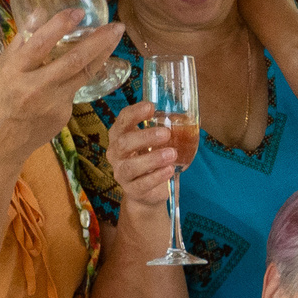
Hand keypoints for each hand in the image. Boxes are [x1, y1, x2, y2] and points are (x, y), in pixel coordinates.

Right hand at [0, 7, 119, 161]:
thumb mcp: (0, 67)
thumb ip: (22, 40)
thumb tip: (40, 11)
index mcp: (14, 71)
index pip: (40, 44)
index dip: (61, 26)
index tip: (79, 11)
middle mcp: (36, 87)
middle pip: (74, 61)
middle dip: (99, 41)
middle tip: (118, 26)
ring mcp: (53, 103)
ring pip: (84, 75)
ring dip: (103, 55)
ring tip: (115, 38)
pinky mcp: (64, 115)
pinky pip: (75, 90)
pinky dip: (80, 77)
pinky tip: (83, 68)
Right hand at [105, 99, 178, 213]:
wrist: (147, 190)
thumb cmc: (149, 158)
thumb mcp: (153, 142)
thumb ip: (162, 130)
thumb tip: (182, 116)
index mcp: (119, 136)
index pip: (122, 121)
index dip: (134, 113)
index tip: (151, 107)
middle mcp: (115, 154)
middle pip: (124, 143)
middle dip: (145, 137)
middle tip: (166, 133)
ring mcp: (121, 173)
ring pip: (131, 166)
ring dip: (153, 158)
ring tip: (172, 153)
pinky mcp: (132, 190)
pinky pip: (142, 184)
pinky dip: (157, 176)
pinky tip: (170, 170)